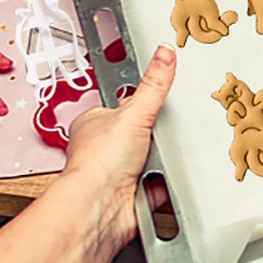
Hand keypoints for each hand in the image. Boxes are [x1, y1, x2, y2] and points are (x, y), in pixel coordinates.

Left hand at [61, 44, 174, 250]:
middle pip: (144, 129)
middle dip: (158, 132)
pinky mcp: (138, 191)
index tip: (159, 94)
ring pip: (154, 154)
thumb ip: (153, 84)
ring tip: (163, 154)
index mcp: (94, 123)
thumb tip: (164, 53)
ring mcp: (121, 171)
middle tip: (164, 129)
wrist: (101, 209)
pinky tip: (167, 174)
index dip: (142, 100)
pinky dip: (169, 178)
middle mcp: (105, 148)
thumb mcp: (134, 112)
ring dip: (163, 156)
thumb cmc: (97, 164)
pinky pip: (163, 179)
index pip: (125, 102)